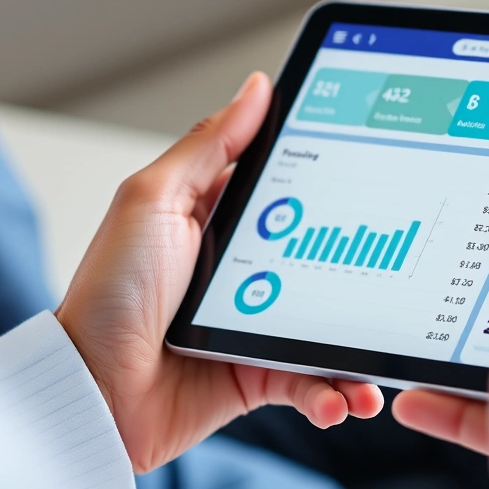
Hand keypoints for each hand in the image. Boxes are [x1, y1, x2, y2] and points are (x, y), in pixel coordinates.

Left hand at [55, 73, 382, 472]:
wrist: (93, 392)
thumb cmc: (111, 294)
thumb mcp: (155, 199)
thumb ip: (209, 144)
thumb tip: (256, 89)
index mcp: (219, 219)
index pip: (290, 188)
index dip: (333, 180)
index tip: (375, 171)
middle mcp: (245, 270)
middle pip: (325, 257)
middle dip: (365, 267)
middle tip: (395, 270)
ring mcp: (257, 324)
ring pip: (330, 325)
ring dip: (359, 347)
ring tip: (378, 362)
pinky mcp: (260, 374)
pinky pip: (311, 381)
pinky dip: (333, 392)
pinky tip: (344, 399)